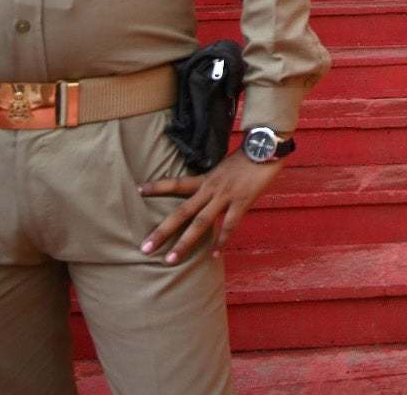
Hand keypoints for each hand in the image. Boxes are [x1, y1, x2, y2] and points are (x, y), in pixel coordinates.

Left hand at [138, 148, 283, 263]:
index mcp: (206, 178)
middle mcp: (211, 189)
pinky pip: (229, 225)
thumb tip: (207, 194)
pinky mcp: (242, 201)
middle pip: (182, 212)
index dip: (158, 186)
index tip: (139, 190)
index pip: (177, 183)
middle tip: (145, 248)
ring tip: (170, 260)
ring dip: (185, 243)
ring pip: (200, 223)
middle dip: (162, 231)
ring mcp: (226, 196)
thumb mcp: (225, 167)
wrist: (266, 146)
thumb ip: (215, 182)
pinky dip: (221, 241)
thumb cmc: (248, 157)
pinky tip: (213, 255)